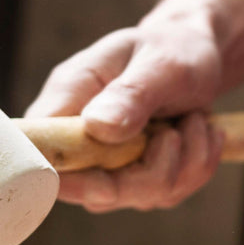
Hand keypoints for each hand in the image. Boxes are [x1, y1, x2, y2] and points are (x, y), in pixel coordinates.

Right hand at [25, 0, 228, 211]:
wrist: (198, 54)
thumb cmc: (172, 48)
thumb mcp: (159, 62)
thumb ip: (130, 94)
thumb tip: (97, 127)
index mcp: (68, 101)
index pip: (41, 154)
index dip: (62, 179)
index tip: (105, 181)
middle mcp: (83, 141)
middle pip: (98, 192)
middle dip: (152, 171)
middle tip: (175, 131)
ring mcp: (112, 166)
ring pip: (143, 196)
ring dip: (185, 161)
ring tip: (194, 119)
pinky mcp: (142, 179)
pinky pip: (171, 193)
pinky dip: (198, 164)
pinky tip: (202, 132)